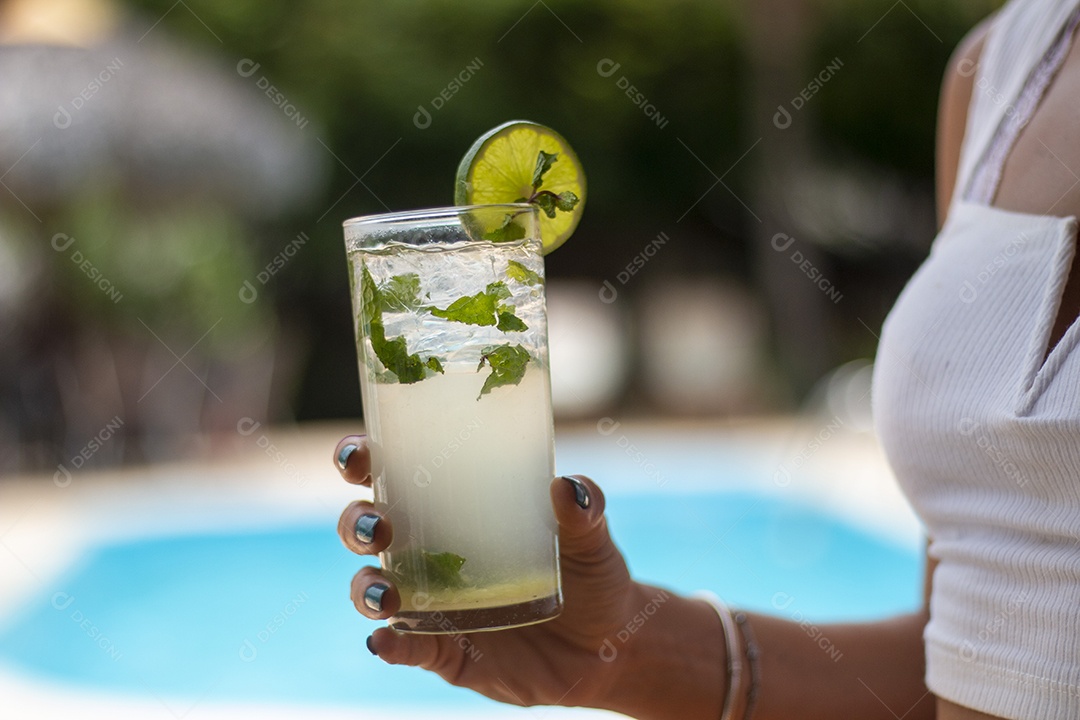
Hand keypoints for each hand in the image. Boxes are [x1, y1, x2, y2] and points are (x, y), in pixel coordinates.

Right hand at [334, 434, 639, 708]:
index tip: (359, 453)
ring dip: (366, 587)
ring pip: (374, 587)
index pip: (394, 474)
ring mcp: (432, 602)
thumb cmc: (591, 575)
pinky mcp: (444, 649)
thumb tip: (567, 486)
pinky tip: (386, 640)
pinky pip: (407, 646)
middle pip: (368, 526)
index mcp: (454, 507)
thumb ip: (585, 511)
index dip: (363, 460)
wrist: (609, 648)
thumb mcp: (593, 538)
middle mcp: (431, 551)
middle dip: (358, 522)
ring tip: (385, 592)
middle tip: (378, 524)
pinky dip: (391, 644)